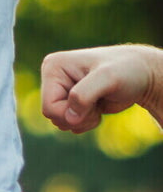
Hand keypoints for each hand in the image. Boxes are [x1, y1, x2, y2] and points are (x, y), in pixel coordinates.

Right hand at [40, 44, 162, 132]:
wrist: (142, 75)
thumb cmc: (128, 70)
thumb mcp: (108, 78)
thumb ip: (84, 95)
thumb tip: (69, 119)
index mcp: (53, 67)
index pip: (48, 107)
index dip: (71, 113)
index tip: (94, 101)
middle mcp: (53, 78)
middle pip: (53, 117)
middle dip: (78, 117)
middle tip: (98, 103)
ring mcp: (61, 90)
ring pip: (60, 122)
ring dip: (83, 120)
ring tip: (98, 104)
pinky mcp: (70, 101)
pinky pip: (69, 123)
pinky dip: (85, 122)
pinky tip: (98, 108)